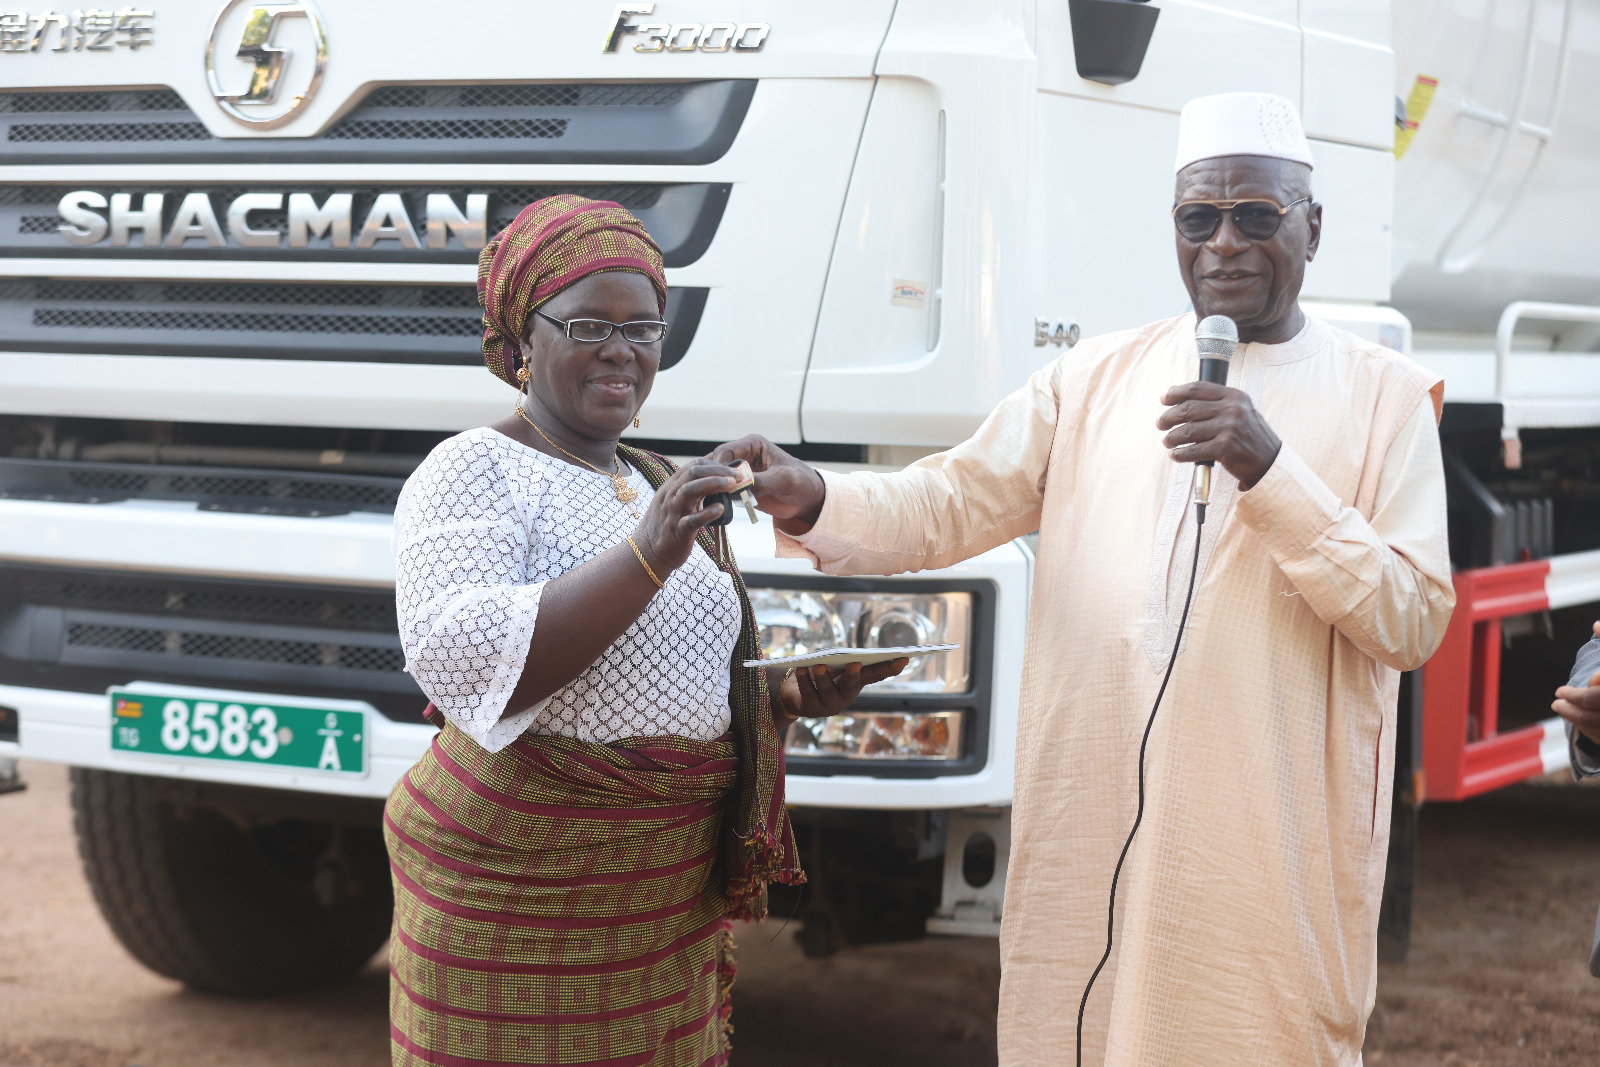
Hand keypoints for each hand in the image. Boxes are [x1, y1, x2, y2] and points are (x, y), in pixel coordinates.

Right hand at [631, 458, 741, 574]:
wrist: (647, 553)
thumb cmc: (667, 526)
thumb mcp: (675, 502)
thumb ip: (692, 491)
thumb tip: (716, 481)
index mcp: (672, 487)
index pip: (694, 465)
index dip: (716, 465)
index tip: (733, 471)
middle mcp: (671, 495)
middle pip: (693, 472)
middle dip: (718, 471)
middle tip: (738, 476)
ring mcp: (673, 512)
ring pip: (690, 490)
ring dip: (713, 484)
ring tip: (732, 485)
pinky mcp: (678, 531)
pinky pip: (692, 520)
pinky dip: (707, 513)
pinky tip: (721, 509)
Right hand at [711, 434, 826, 534]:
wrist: (808, 499)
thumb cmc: (801, 482)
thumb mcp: (784, 480)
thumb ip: (761, 481)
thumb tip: (738, 487)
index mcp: (753, 444)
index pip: (725, 451)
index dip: (718, 465)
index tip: (719, 482)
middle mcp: (743, 455)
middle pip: (716, 463)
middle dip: (712, 478)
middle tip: (712, 494)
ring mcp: (740, 472)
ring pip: (716, 477)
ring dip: (712, 488)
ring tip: (713, 502)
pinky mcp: (740, 487)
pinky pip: (722, 490)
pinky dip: (718, 497)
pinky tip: (717, 507)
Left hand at [769, 658, 911, 726]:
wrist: (795, 696)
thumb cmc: (819, 675)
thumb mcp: (833, 666)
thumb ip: (841, 661)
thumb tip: (846, 655)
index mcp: (856, 683)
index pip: (876, 675)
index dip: (890, 667)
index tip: (904, 658)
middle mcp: (846, 696)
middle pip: (852, 685)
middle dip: (853, 675)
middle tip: (855, 664)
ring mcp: (829, 705)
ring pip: (828, 691)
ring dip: (823, 677)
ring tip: (818, 665)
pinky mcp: (812, 709)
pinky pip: (808, 693)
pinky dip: (804, 680)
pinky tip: (801, 669)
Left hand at [1158, 381, 1281, 489]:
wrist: (1269, 462)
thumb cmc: (1248, 436)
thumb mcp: (1237, 411)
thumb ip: (1211, 401)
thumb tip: (1173, 389)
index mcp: (1235, 396)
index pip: (1198, 388)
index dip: (1176, 393)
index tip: (1164, 399)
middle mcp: (1233, 409)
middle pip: (1188, 408)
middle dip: (1168, 417)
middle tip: (1160, 424)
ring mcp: (1229, 428)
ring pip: (1187, 431)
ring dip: (1172, 437)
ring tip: (1167, 441)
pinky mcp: (1225, 448)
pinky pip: (1193, 450)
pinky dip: (1180, 454)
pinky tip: (1175, 455)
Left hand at [1552, 622, 1599, 746]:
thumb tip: (1595, 624)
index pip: (1593, 697)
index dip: (1576, 694)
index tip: (1560, 691)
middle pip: (1594, 711)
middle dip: (1572, 707)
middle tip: (1557, 701)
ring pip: (1598, 726)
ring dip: (1577, 719)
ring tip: (1562, 709)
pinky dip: (1591, 730)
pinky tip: (1580, 721)